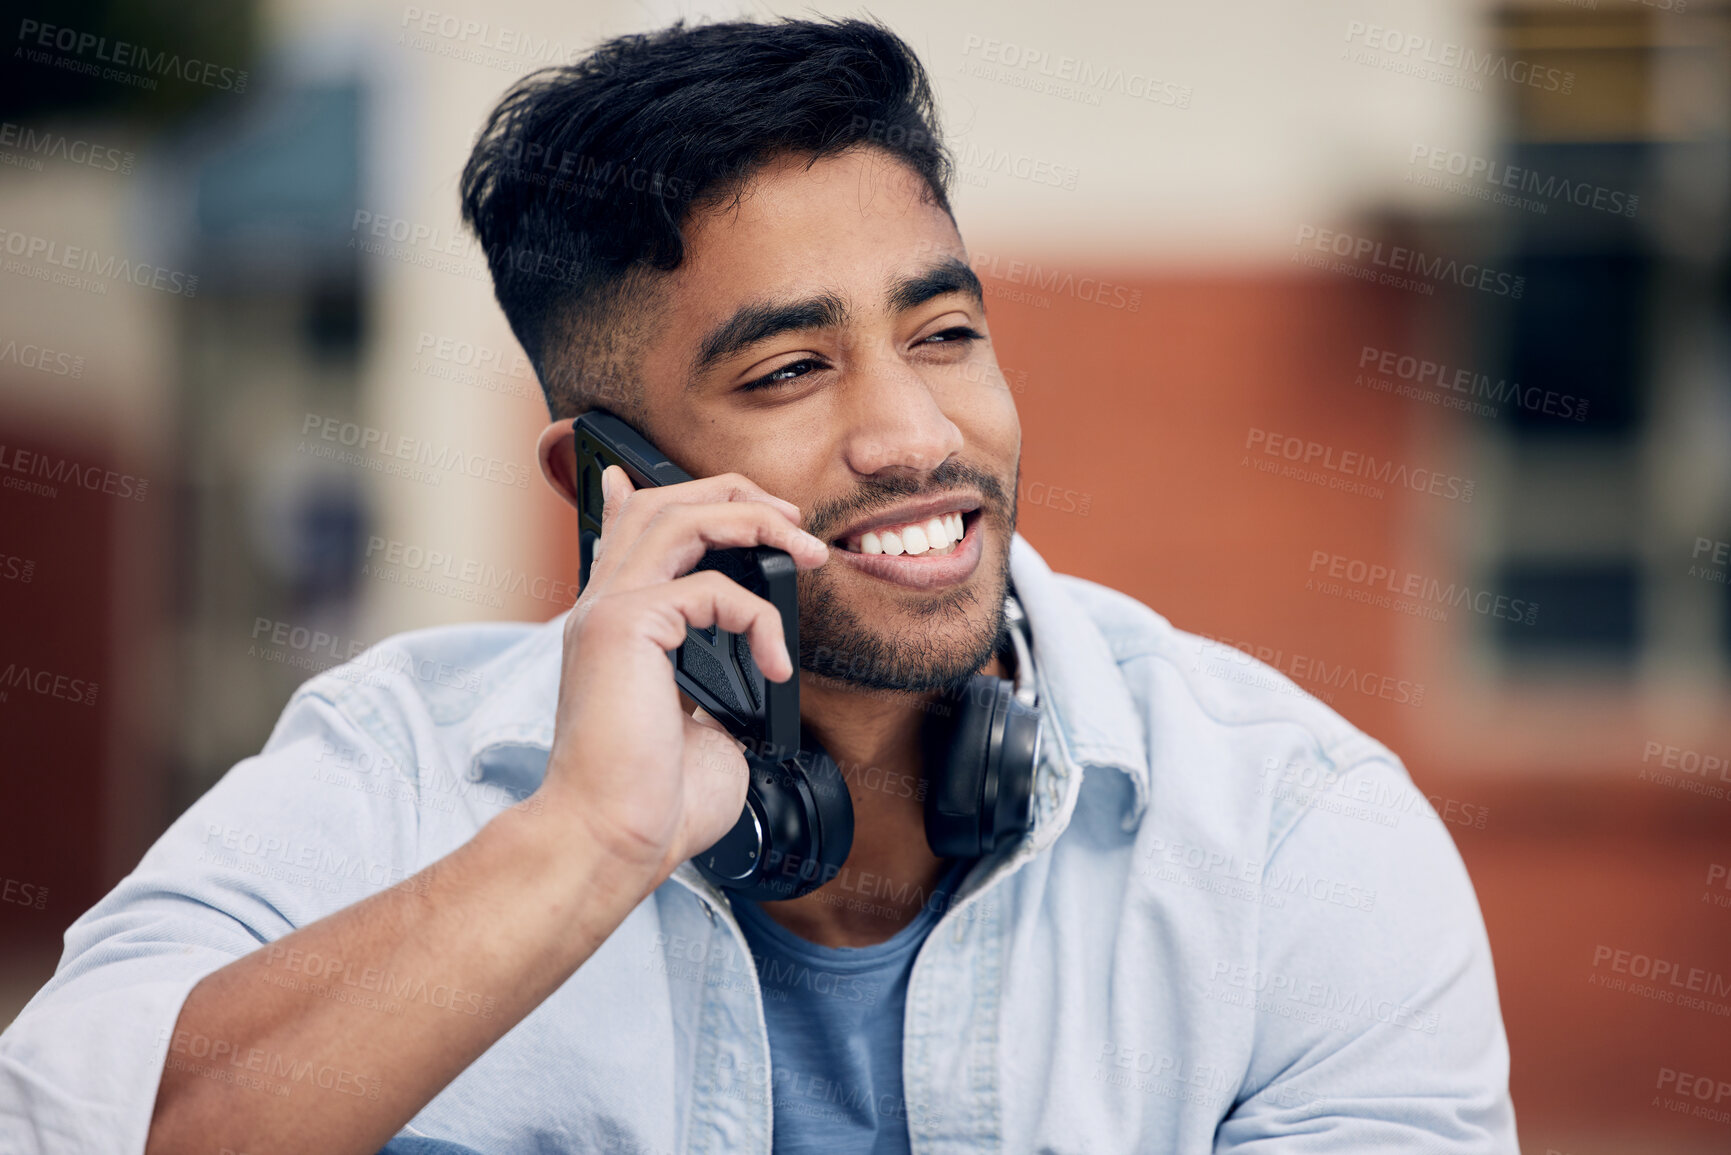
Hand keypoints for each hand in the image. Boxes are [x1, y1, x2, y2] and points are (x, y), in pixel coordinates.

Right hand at [540, 463, 828, 889]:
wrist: (613, 839)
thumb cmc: (655, 803)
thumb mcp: (702, 725)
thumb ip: (719, 682)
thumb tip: (757, 670)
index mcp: (614, 629)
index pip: (626, 532)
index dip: (652, 494)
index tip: (703, 488)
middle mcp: (604, 610)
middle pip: (660, 504)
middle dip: (734, 494)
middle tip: (793, 519)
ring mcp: (610, 612)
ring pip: (680, 516)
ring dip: (753, 519)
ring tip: (804, 548)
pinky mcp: (627, 626)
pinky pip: (713, 588)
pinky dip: (761, 618)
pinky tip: (776, 665)